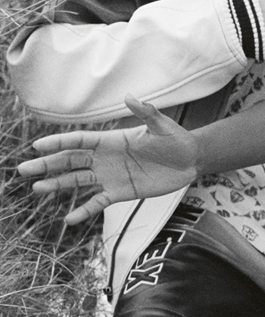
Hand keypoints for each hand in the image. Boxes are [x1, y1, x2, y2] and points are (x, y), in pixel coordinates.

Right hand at [18, 97, 197, 224]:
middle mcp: (105, 158)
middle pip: (70, 161)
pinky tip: (68, 219)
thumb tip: (130, 97)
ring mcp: (110, 176)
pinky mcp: (120, 193)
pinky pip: (97, 202)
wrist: (190, 161)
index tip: (38, 146)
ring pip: (77, 181)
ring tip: (37, 189)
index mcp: (110, 140)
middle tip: (23, 169)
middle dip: (47, 164)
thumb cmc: (175, 139)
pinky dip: (83, 210)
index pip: (78, 141)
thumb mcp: (161, 126)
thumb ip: (145, 112)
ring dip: (57, 185)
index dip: (58, 143)